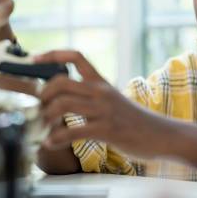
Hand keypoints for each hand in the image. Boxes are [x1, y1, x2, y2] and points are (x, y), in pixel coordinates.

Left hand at [36, 50, 170, 158]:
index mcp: (102, 82)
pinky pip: (73, 131)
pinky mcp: (106, 129)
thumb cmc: (135, 121)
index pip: (76, 56)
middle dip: (43, 94)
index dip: (53, 54)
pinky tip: (51, 144)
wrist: (162, 135)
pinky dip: (56, 138)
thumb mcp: (114, 101)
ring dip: (46, 116)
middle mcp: (102, 92)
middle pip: (61, 81)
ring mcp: (104, 110)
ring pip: (63, 103)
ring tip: (44, 127)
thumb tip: (64, 100)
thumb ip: (92, 97)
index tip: (35, 59)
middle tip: (39, 108)